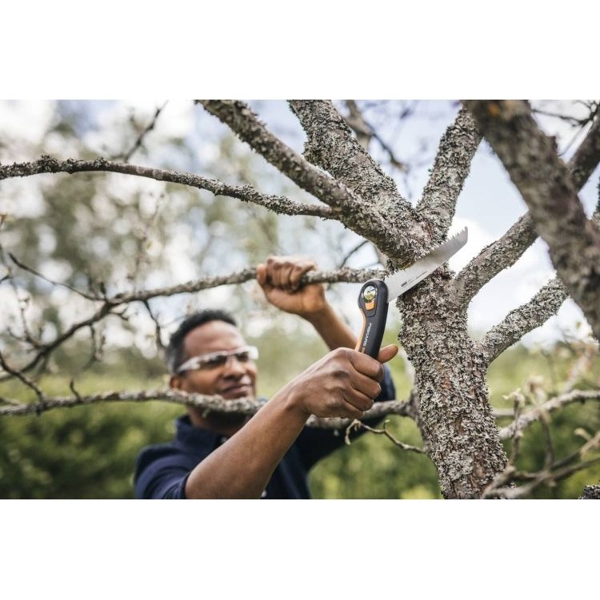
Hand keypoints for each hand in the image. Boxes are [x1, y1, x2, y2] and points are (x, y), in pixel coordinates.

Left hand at [256, 256, 326, 316]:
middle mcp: (291, 260)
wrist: (305, 310)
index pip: (271, 261)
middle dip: (279, 280)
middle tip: (286, 289)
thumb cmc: (289, 302)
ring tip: (293, 289)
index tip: (277, 286)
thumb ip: (262, 280)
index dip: (271, 276)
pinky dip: (295, 279)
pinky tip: (298, 286)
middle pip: (277, 263)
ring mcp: (301, 261)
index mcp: (281, 265)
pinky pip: (298, 267)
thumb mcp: (270, 293)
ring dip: (287, 281)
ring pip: (287, 264)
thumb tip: (260, 266)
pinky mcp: (311, 264)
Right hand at [280, 345, 397, 419]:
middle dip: (369, 392)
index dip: (376, 377)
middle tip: (356, 389)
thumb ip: (371, 357)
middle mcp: (342, 370)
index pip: (377, 369)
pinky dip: (353, 411)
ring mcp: (338, 388)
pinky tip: (342, 404)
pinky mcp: (335, 404)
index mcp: (345, 355)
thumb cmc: (327, 374)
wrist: (300, 393)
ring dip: (361, 403)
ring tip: (349, 397)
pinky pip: (358, 413)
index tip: (368, 377)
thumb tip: (395, 349)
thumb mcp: (344, 360)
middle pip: (375, 389)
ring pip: (368, 402)